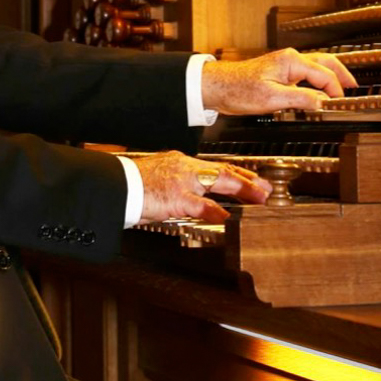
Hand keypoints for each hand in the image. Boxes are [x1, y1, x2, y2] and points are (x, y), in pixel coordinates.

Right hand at [133, 151, 270, 223]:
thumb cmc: (130, 185)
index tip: (252, 178)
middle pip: (223, 171)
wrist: (113, 185)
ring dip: (242, 188)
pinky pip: (200, 204)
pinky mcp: (175, 196)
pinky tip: (228, 217)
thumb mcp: (158, 180)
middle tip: (266, 188)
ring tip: (259, 197)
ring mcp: (181, 181)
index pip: (215, 166)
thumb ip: (178, 188)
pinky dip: (216, 210)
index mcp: (180, 164)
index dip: (237, 173)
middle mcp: (184, 168)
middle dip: (247, 179)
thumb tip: (193, 200)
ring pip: (219, 181)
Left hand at [200, 48, 356, 114]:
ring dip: (330, 76)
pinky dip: (317, 80)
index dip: (336, 90)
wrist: (217, 87)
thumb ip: (300, 99)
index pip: (324, 75)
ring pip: (315, 66)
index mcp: (292, 61)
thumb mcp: (272, 98)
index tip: (342, 104)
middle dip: (341, 74)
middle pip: (325, 63)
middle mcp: (290, 59)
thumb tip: (323, 102)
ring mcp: (284, 65)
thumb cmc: (239, 89)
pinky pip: (305, 74)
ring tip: (341, 87)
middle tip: (353, 87)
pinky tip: (318, 90)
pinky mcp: (279, 74)